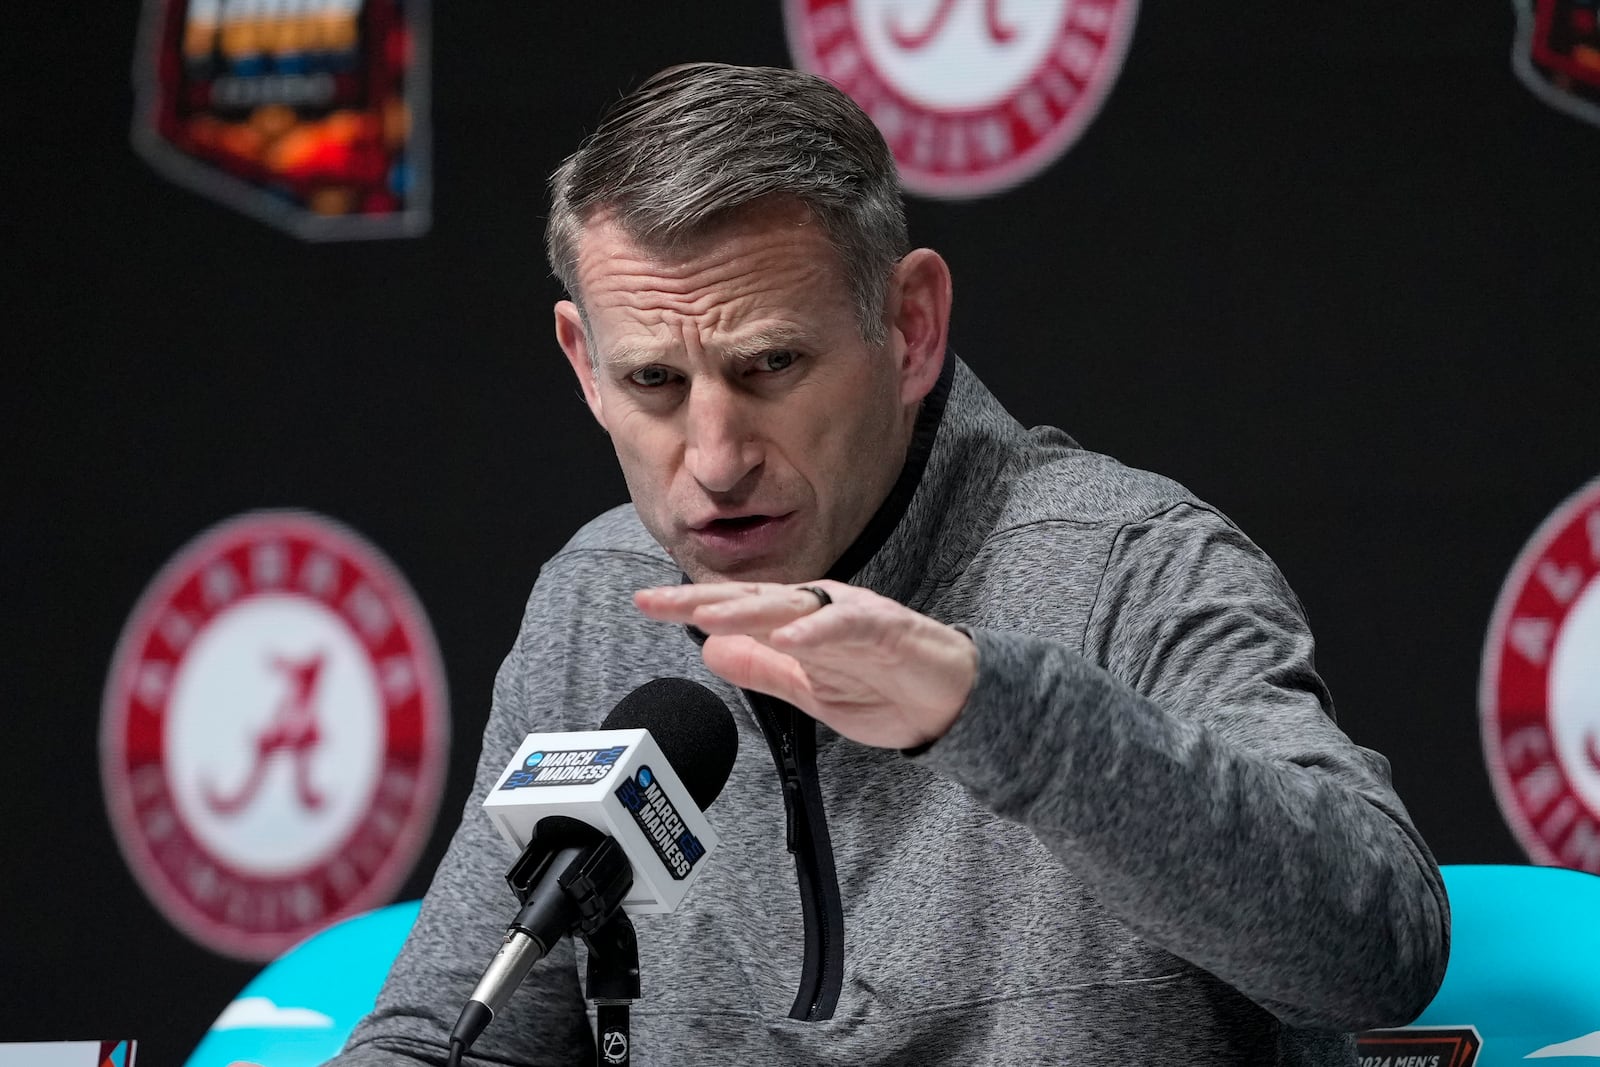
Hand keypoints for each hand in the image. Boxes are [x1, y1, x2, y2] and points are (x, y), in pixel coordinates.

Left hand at [633, 580, 977, 749]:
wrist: (951, 702)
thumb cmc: (883, 686)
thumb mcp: (808, 688)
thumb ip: (761, 669)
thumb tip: (707, 649)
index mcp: (798, 621)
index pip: (737, 610)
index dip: (690, 606)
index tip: (645, 605)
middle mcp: (818, 608)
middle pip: (753, 600)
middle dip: (703, 600)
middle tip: (656, 602)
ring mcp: (852, 615)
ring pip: (794, 606)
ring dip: (749, 611)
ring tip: (707, 615)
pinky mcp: (888, 628)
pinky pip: (849, 624)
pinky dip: (819, 630)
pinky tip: (790, 637)